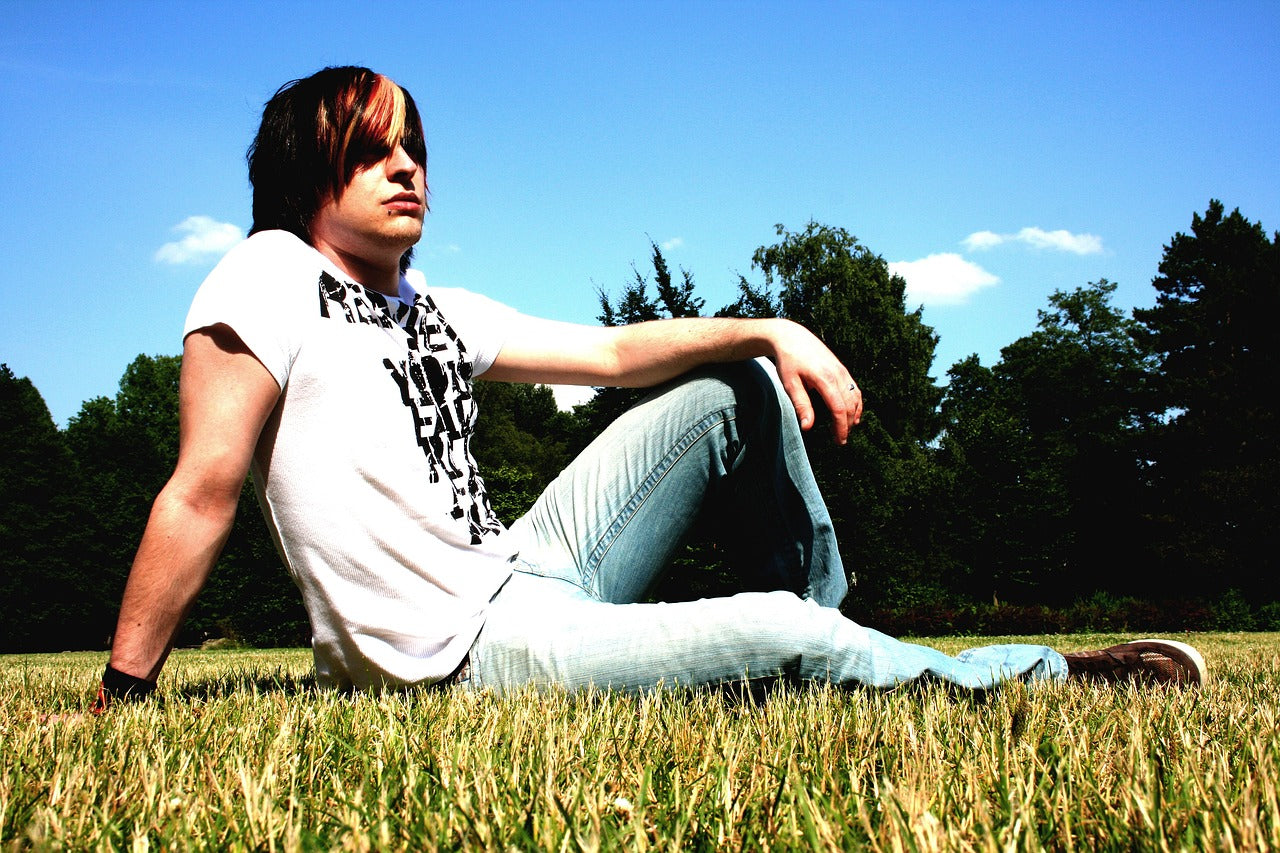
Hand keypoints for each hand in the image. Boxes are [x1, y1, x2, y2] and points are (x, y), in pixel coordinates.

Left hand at [766, 319, 862, 443]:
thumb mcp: (790, 383)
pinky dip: (856, 403)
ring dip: (853, 415)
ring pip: (855, 397)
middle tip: (840, 441)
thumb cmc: (788, 360)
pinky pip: (854, 388)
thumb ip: (801, 405)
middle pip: (849, 405)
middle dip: (847, 425)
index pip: (839, 409)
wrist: (791, 336)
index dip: (841, 427)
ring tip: (846, 430)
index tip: (839, 441)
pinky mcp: (842, 368)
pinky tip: (852, 414)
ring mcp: (842, 370)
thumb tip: (808, 427)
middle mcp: (838, 374)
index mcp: (825, 379)